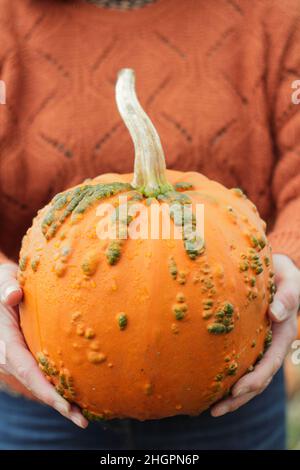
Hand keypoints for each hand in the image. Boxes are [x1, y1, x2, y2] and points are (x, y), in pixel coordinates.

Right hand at [0, 262, 87, 427]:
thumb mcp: (4, 281)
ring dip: (61, 400)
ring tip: (85, 414)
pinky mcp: (27, 357)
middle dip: (59, 404)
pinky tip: (77, 396)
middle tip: (83, 419)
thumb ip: (7, 288)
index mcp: (6, 344)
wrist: (3, 289)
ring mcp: (18, 360)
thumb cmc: (5, 283)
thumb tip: (13, 295)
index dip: (46, 391)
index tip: (66, 405)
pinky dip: (58, 388)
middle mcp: (11, 358)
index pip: (28, 372)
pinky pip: (42, 375)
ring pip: (40, 384)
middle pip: (36, 386)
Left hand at [211, 253, 299, 416]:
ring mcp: (259, 346)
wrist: (276, 270)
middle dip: (239, 397)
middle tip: (215, 410)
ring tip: (210, 408)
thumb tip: (276, 313)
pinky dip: (227, 377)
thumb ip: (287, 296)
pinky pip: (238, 363)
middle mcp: (271, 346)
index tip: (236, 390)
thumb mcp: (290, 282)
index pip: (270, 364)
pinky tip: (209, 385)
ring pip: (247, 376)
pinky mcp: (247, 342)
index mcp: (283, 336)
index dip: (254, 379)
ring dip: (232, 395)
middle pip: (257, 379)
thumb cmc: (283, 275)